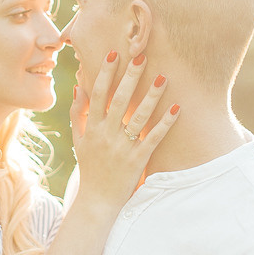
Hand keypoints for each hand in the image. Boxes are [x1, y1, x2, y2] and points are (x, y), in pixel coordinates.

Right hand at [71, 54, 177, 208]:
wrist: (97, 200)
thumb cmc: (89, 166)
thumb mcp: (77, 139)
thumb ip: (77, 113)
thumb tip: (79, 86)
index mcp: (91, 128)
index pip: (98, 95)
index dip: (105, 74)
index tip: (114, 54)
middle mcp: (106, 135)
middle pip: (119, 101)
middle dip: (131, 78)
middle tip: (143, 57)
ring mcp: (122, 148)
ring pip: (138, 118)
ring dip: (151, 97)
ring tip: (163, 78)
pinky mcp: (137, 160)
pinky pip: (153, 139)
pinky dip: (165, 124)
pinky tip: (176, 109)